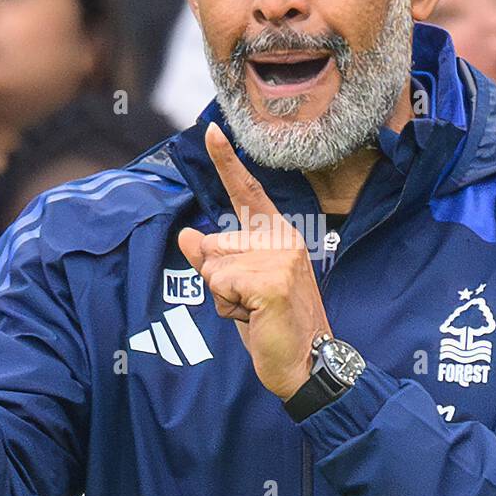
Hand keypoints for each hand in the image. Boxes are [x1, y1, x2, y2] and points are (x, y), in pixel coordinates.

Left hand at [177, 124, 330, 400]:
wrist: (307, 364)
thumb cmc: (272, 326)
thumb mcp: (238, 290)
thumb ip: (214, 261)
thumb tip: (188, 233)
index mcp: (278, 236)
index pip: (247, 194)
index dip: (227, 163)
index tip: (211, 131)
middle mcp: (282, 239)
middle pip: (213, 244)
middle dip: (218, 282)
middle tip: (251, 305)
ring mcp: (279, 258)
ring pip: (214, 267)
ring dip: (223, 299)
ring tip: (254, 313)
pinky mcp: (272, 281)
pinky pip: (220, 285)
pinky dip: (229, 309)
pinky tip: (256, 319)